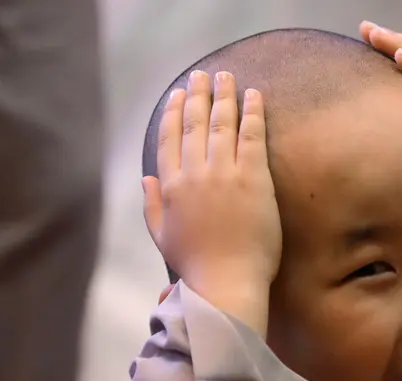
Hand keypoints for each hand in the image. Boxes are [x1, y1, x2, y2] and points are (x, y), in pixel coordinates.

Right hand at [142, 70, 281, 334]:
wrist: (227, 283)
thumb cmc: (197, 267)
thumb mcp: (162, 236)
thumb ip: (151, 205)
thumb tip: (147, 178)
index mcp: (171, 187)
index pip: (169, 139)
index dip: (173, 113)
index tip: (177, 94)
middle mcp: (194, 174)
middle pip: (194, 124)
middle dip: (197, 95)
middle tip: (202, 75)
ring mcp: (223, 174)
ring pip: (221, 123)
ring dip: (223, 95)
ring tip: (227, 76)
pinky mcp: (253, 178)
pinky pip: (252, 135)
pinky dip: (252, 112)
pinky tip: (254, 95)